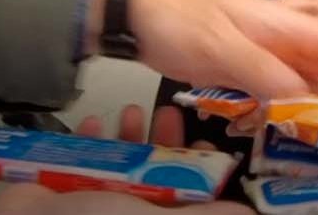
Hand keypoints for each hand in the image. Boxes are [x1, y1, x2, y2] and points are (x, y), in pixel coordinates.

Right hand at [0, 106, 250, 212]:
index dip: (202, 166)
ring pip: (124, 163)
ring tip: (128, 112)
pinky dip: (90, 139)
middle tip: (165, 114)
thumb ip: (205, 211)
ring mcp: (102, 201)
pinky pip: (84, 161)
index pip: (194, 193)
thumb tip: (249, 211)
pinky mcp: (68, 188)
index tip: (206, 136)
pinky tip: (93, 124)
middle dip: (163, 141)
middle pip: (159, 174)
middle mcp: (135, 209)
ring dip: (128, 134)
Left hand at [125, 0, 317, 110]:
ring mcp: (254, 44)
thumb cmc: (177, 20)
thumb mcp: (221, 49)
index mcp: (277, 23)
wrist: (134, 6)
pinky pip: (276, 80)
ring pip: (301, 71)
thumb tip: (309, 99)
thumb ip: (266, 72)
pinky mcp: (235, 57)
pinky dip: (293, 98)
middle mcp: (273, 32)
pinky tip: (294, 117)